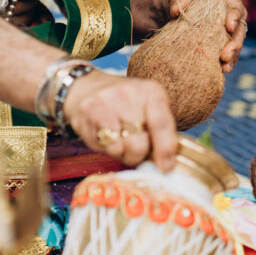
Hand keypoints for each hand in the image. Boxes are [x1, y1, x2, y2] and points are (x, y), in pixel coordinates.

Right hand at [63, 71, 177, 169]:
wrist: (89, 87)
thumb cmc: (127, 105)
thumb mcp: (149, 109)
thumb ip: (161, 132)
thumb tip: (167, 165)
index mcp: (151, 91)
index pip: (161, 123)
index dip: (165, 149)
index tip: (166, 167)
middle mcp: (129, 93)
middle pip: (140, 142)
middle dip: (140, 155)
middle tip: (138, 152)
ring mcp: (106, 100)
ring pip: (120, 148)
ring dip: (123, 154)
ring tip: (121, 142)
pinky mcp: (88, 111)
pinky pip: (103, 145)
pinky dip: (108, 148)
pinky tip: (107, 137)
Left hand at [163, 0, 247, 73]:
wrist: (170, 12)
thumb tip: (176, 10)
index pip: (235, 6)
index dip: (234, 16)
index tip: (229, 27)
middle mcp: (233, 13)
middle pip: (240, 29)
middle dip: (235, 43)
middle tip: (225, 55)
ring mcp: (230, 30)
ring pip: (237, 44)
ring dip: (232, 57)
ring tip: (224, 68)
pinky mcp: (224, 43)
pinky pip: (230, 54)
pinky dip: (227, 62)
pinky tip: (221, 71)